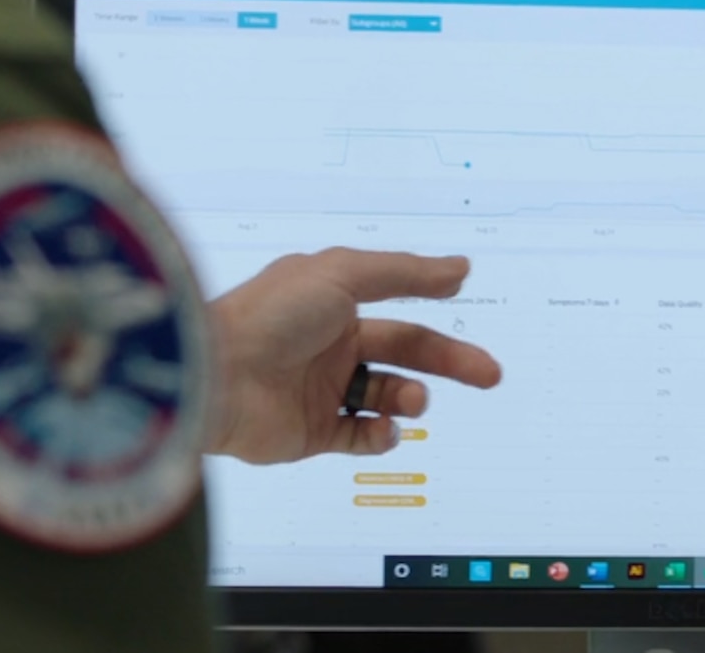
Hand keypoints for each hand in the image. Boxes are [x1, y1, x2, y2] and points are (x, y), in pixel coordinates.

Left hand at [204, 248, 501, 463]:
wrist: (215, 378)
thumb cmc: (271, 316)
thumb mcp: (342, 274)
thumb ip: (404, 271)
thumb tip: (458, 266)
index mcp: (332, 302)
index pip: (397, 302)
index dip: (434, 301)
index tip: (469, 297)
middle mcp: (328, 343)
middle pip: (404, 351)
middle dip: (449, 361)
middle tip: (489, 374)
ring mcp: (319, 389)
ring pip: (385, 395)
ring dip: (409, 397)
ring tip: (411, 399)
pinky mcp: (310, 433)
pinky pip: (359, 437)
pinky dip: (380, 435)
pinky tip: (385, 427)